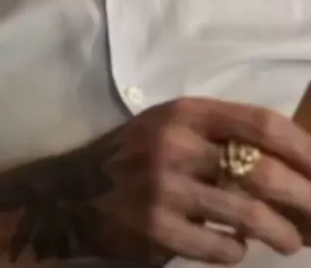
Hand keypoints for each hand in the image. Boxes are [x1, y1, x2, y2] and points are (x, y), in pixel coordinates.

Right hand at [87, 97, 310, 264]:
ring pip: (248, 213)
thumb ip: (223, 134)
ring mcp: (164, 186)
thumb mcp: (175, 127)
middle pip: (263, 170)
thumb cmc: (137, 155)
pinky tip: (235, 248)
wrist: (75, 191)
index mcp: (188, 111)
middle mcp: (177, 142)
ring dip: (282, 233)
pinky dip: (236, 251)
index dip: (304, 149)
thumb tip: (295, 164)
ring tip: (291, 241)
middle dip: (306, 199)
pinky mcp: (155, 228)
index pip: (262, 122)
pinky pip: (218, 246)